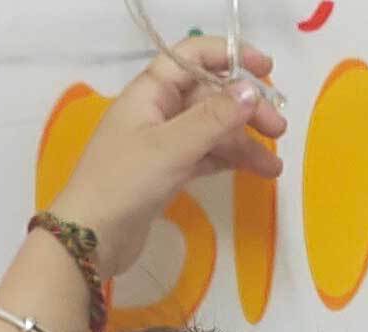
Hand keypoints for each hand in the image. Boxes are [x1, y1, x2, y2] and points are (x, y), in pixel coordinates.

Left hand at [49, 36, 286, 279]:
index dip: (230, 56)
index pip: (195, 57)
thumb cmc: (123, 184)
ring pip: (211, 131)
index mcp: (151, 91)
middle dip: (245, 109)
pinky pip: (204, 157)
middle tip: (278, 130)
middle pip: (210, 97)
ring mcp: (161, 144)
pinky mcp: (166, 174)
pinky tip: (253, 170)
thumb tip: (251, 91)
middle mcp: (157, 111)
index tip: (266, 69)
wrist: (89, 240)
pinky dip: (228, 161)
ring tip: (273, 167)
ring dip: (243, 143)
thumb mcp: (171, 146)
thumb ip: (214, 118)